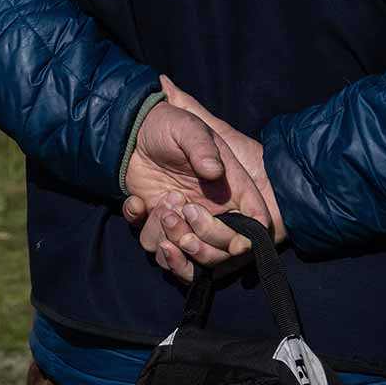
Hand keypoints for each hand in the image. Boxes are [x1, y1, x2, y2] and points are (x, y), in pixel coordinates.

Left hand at [120, 91, 272, 282]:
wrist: (131, 131)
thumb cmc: (168, 126)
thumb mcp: (188, 128)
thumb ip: (202, 147)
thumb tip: (214, 171)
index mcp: (230, 189)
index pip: (254, 224)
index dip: (247, 241)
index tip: (234, 244)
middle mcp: (212, 212)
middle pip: (221, 253)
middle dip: (202, 244)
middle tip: (183, 212)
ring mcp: (184, 222)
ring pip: (186, 258)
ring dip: (172, 242)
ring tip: (162, 209)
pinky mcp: (158, 225)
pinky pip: (154, 247)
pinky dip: (145, 231)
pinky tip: (137, 202)